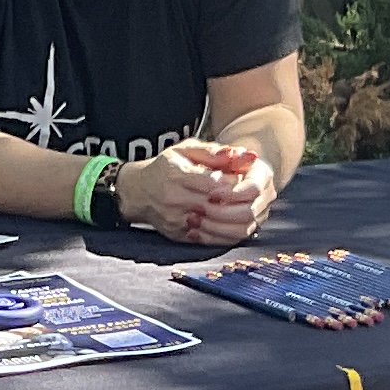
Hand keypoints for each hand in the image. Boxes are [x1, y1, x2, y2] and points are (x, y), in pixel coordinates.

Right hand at [114, 141, 273, 245]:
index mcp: (176, 175)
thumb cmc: (166, 167)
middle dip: (238, 203)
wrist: (138, 191)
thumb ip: (215, 152)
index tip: (243, 179)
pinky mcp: (177, 235)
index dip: (233, 183)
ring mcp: (175, 220)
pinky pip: (207, 239)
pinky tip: (235, 225)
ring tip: (247, 211)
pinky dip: (226, 234)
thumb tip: (243, 155)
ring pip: (214, 226)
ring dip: (236, 221)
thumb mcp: (187, 150)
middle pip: (216, 206)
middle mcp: (174, 200)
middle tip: (251, 197)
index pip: (214, 183)